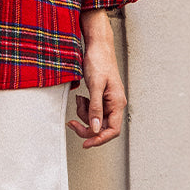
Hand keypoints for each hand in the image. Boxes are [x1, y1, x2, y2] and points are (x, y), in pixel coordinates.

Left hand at [67, 10, 124, 147]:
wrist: (97, 45)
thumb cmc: (99, 61)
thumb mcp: (95, 85)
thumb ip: (95, 108)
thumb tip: (96, 128)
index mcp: (117, 103)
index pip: (112, 130)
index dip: (99, 139)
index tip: (85, 144)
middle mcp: (115, 104)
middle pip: (103, 127)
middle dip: (86, 127)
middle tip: (71, 123)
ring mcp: (108, 100)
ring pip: (96, 119)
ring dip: (84, 114)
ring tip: (79, 99)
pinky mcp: (101, 96)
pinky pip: (93, 110)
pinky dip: (84, 107)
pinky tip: (81, 97)